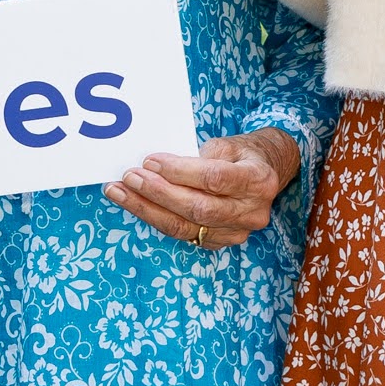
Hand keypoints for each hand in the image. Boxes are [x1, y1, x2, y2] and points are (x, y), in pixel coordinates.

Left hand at [105, 129, 300, 250]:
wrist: (264, 174)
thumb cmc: (241, 154)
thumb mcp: (227, 144)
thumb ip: (198, 155)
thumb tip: (156, 165)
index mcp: (259, 180)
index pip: (214, 178)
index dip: (180, 172)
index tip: (150, 161)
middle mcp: (252, 211)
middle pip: (198, 208)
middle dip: (157, 192)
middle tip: (129, 177)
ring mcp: (237, 232)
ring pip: (185, 226)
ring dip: (147, 209)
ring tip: (120, 192)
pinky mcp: (221, 242)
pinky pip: (182, 234)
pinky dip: (156, 219)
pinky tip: (136, 205)